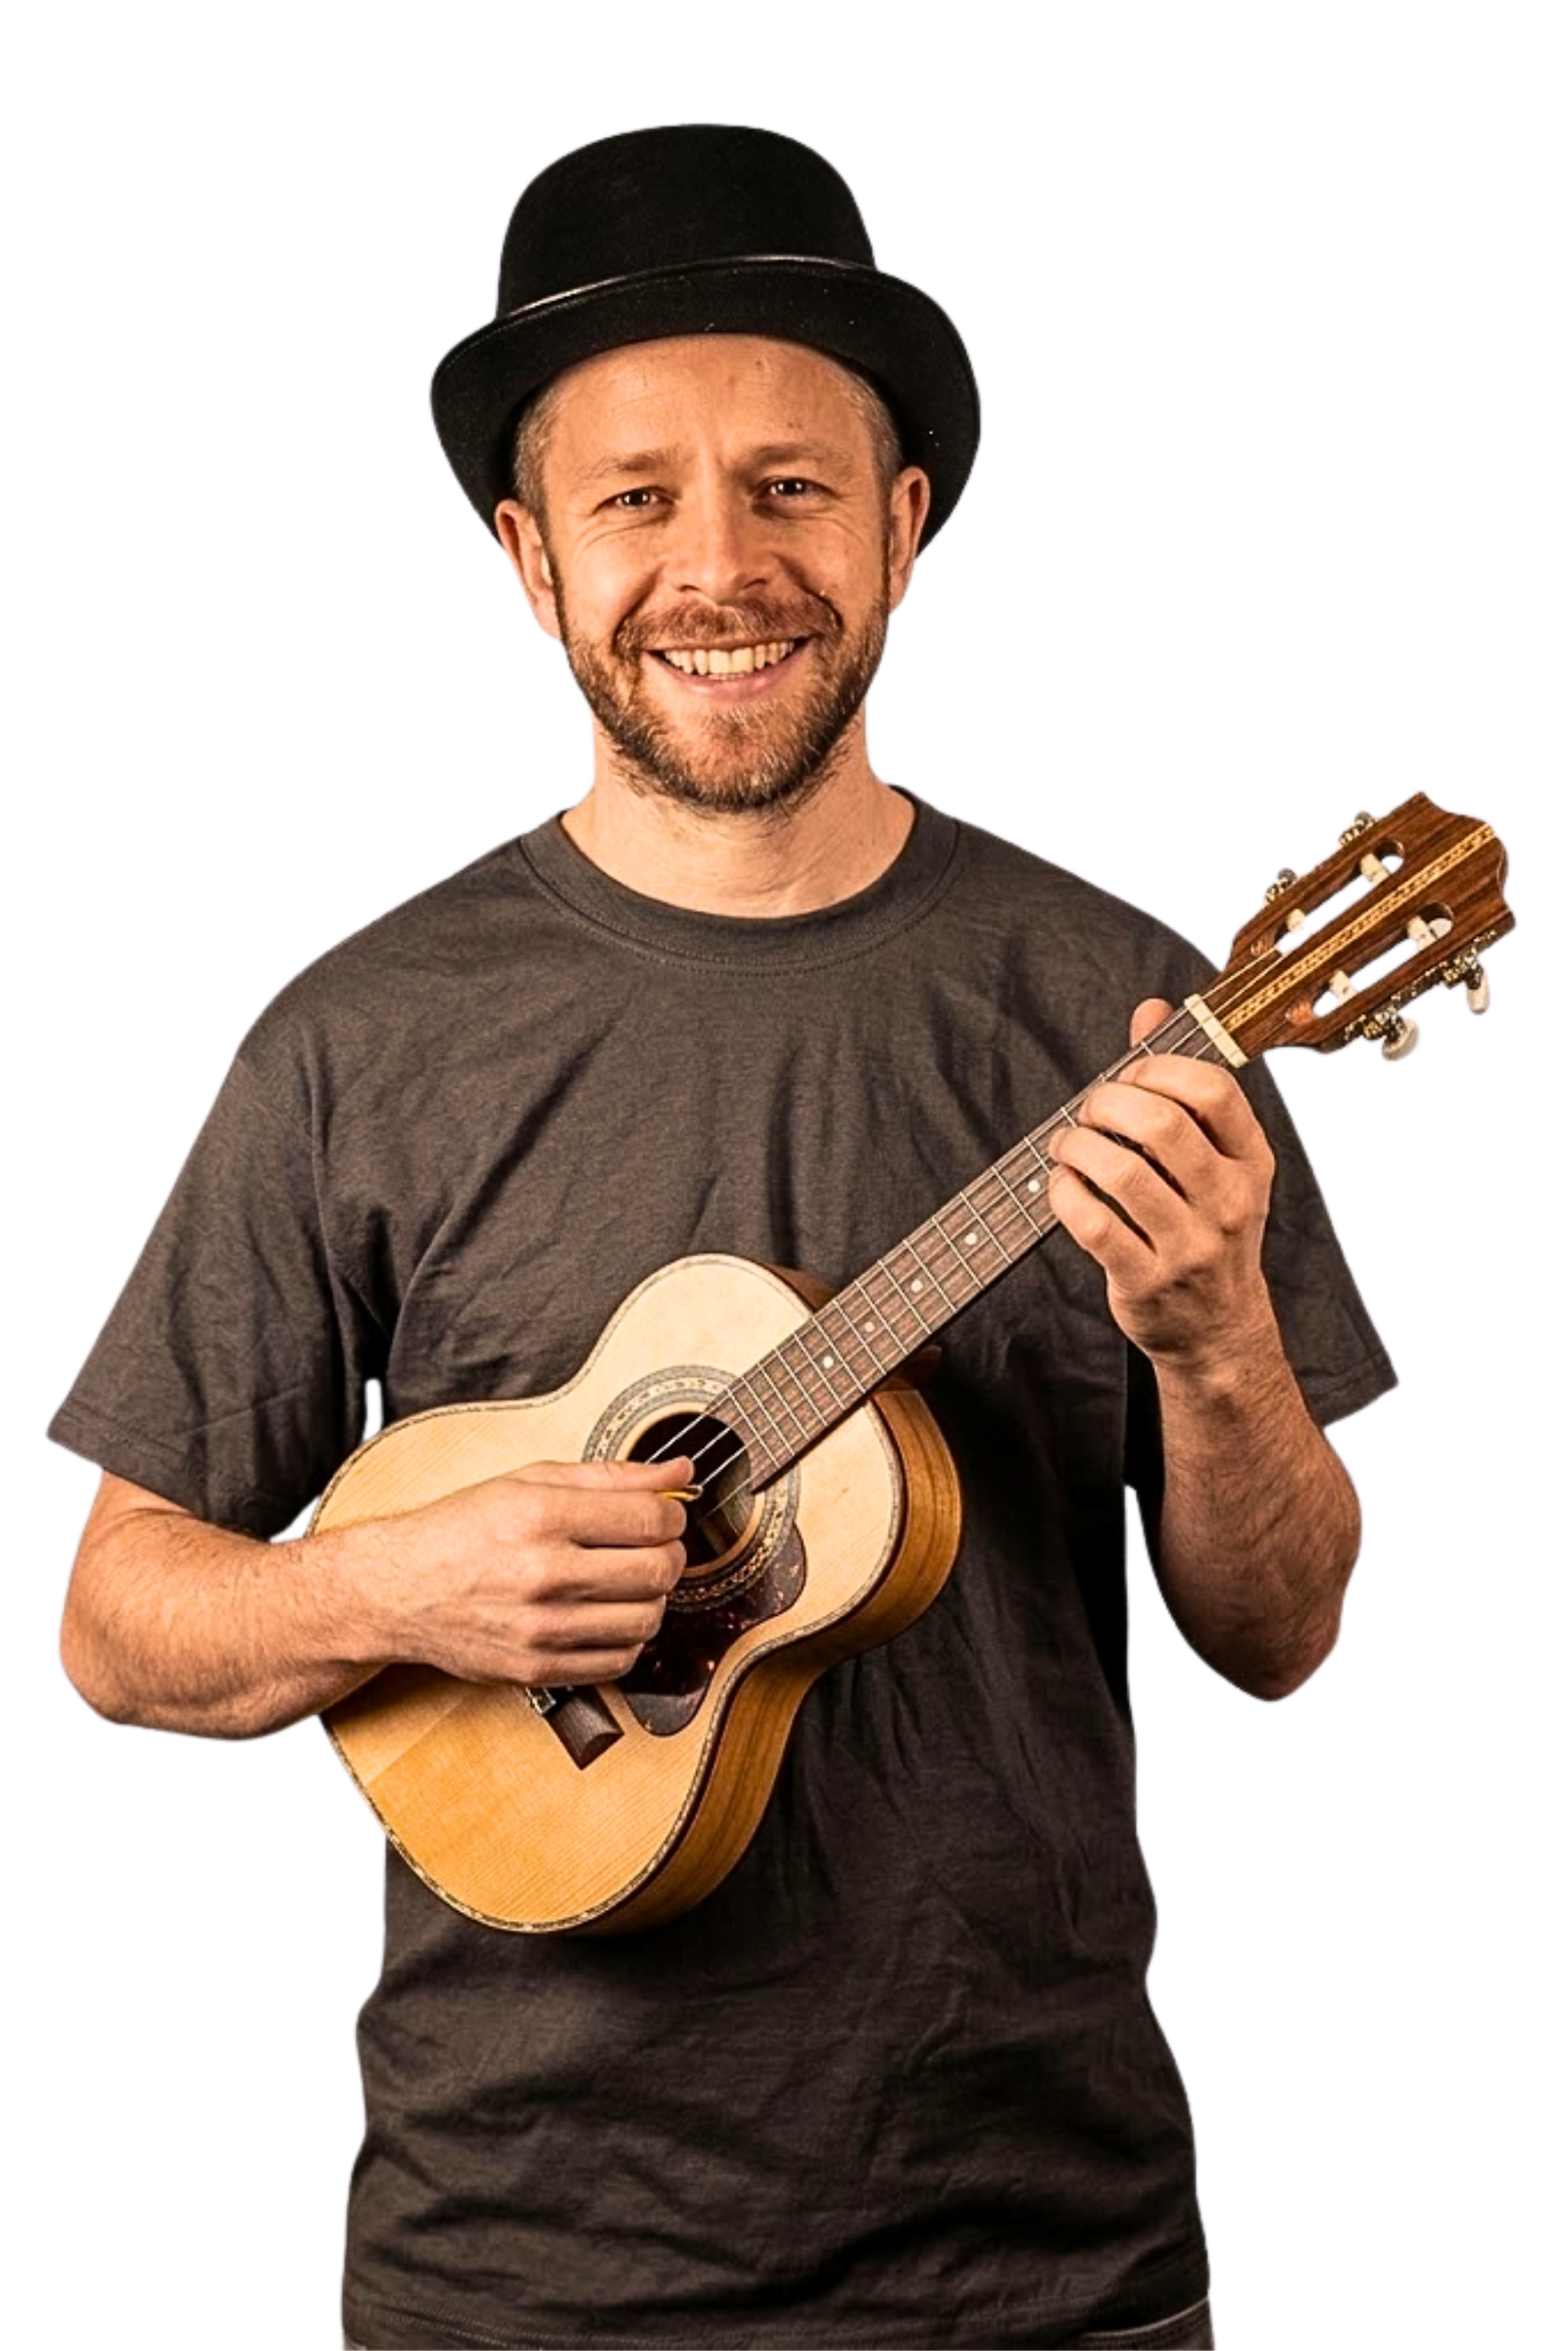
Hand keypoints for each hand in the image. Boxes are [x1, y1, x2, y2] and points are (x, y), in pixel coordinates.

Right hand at [367, 1457, 690, 1687]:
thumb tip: (681, 1472)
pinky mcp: (538, 1668)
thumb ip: (611, 1475)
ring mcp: (541, 1627)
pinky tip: (608, 1614)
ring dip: (653, 1598)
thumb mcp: (530, 1480)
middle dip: (671, 1554)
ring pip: (647, 1619)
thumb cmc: (463, 1529)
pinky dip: (628, 1637)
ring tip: (629, 1581)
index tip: (664, 1515)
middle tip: (653, 1547)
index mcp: (542, 1515)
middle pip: (659, 1570)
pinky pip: (619, 1660)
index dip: (672, 1515)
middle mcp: (543, 1572)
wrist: (398, 1591)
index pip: (651, 1519)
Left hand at [1047, 999, 1277, 1375]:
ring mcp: (1189, 1245)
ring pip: (1120, 1172)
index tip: (1128, 1077)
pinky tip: (1062, 1186)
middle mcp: (1227, 1201)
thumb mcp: (1214, 1161)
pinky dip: (1064, 1195)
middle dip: (1107, 1104)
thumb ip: (1180, 1083)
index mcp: (1250, 1160)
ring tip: (1066, 1146)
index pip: (1211, 1089)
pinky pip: (1092, 1223)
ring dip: (1076, 1147)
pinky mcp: (1146, 1280)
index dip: (1156, 1068)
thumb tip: (1151, 1008)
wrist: (1218, 1331)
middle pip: (1160, 1124)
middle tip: (1088, 1112)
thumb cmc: (1207, 1230)